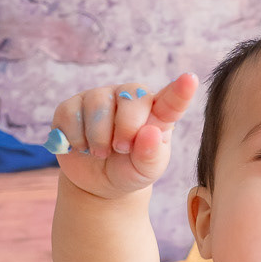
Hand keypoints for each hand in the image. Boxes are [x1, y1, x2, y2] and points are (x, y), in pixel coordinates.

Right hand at [47, 73, 198, 198]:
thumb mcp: (145, 171)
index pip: (170, 101)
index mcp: (156, 113)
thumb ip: (150, 156)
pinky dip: (76, 139)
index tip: (189, 80)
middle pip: (130, 99)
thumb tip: (150, 134)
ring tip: (101, 153)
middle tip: (122, 150)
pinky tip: (82, 147)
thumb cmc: (130, 171)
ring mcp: (100, 97)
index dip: (180, 91)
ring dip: (98, 139)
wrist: (97, 181)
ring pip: (97, 106)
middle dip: (125, 130)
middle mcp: (129, 98)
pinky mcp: (72, 104)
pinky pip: (71, 115)